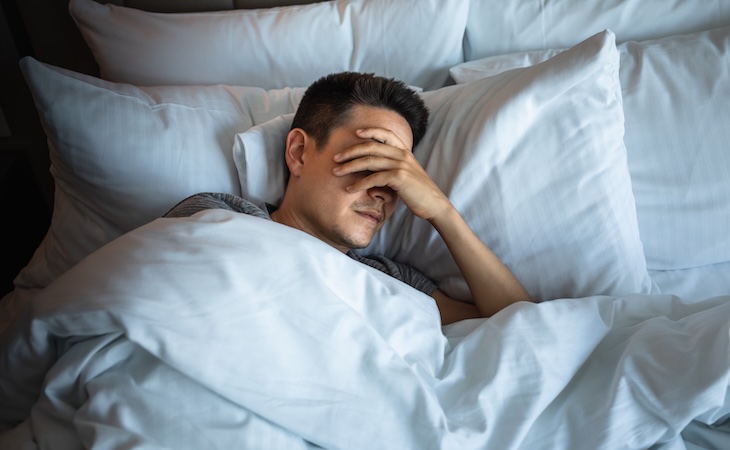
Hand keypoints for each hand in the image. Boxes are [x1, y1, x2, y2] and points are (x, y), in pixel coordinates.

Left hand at [332, 128, 451, 220]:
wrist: (434, 204)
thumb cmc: (418, 192)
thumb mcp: (406, 174)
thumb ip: (391, 168)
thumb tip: (372, 172)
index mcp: (404, 151)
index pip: (386, 134)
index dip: (370, 131)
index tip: (356, 132)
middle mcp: (402, 155)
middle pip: (371, 146)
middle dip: (350, 151)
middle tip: (335, 157)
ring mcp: (400, 165)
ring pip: (369, 161)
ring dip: (349, 166)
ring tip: (336, 172)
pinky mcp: (398, 178)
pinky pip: (373, 178)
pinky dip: (359, 184)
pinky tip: (349, 189)